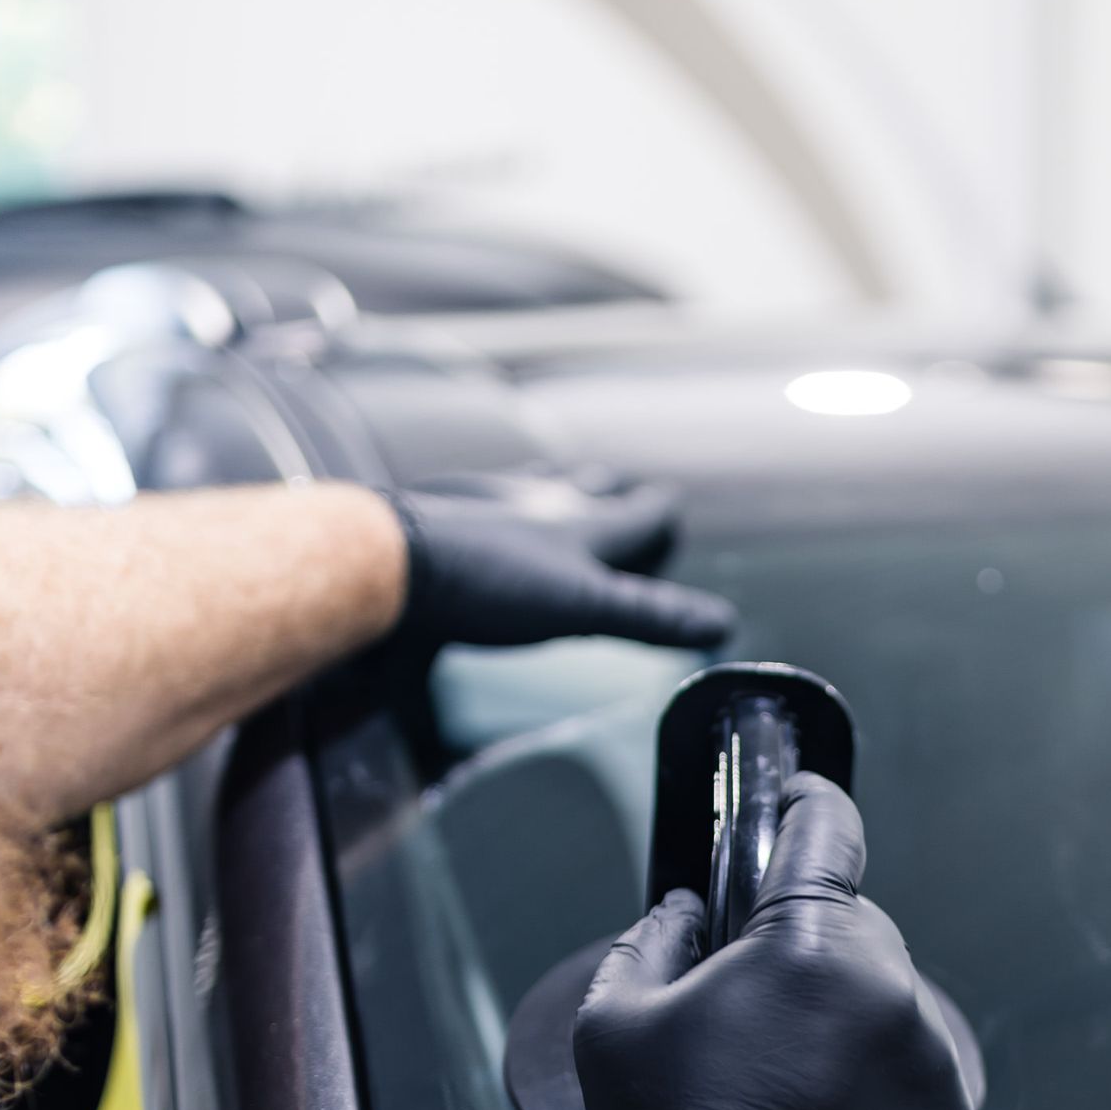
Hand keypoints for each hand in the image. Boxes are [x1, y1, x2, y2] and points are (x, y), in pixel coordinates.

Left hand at [394, 484, 734, 651]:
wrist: (389, 558)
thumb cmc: (488, 582)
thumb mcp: (584, 607)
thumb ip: (650, 615)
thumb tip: (721, 623)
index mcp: (586, 523)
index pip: (645, 509)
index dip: (662, 519)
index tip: (668, 523)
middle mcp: (542, 499)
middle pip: (595, 486)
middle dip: (616, 496)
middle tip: (625, 504)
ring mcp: (490, 500)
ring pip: (541, 486)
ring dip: (560, 494)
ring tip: (564, 507)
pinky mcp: (442, 510)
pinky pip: (486, 502)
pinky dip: (502, 511)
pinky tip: (488, 528)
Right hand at [574, 774, 974, 1109]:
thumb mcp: (616, 1025)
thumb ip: (650, 942)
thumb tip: (682, 914)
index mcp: (804, 941)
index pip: (828, 828)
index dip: (809, 802)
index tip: (799, 800)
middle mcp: (883, 982)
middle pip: (852, 919)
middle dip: (806, 942)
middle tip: (753, 1003)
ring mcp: (927, 1047)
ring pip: (887, 988)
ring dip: (846, 1006)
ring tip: (788, 1073)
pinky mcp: (952, 1105)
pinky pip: (916, 1053)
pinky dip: (880, 1064)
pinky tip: (827, 1107)